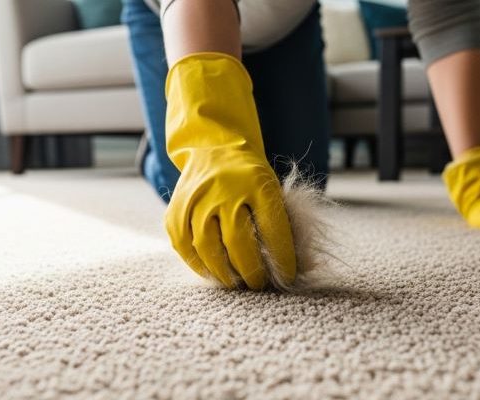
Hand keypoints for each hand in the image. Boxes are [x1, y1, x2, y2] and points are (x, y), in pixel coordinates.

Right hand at [163, 52, 295, 288]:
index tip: (288, 276)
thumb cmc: (250, 179)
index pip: (273, 228)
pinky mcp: (176, 208)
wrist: (214, 149)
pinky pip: (183, 244)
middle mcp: (224, 188)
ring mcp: (196, 197)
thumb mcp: (272, 189)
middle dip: (251, 271)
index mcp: (257, 183)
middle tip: (259, 284)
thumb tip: (303, 267)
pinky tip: (211, 273)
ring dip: (223, 272)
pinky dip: (197, 264)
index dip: (282, 258)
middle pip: (237, 241)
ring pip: (206, 246)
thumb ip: (284, 224)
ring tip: (235, 283)